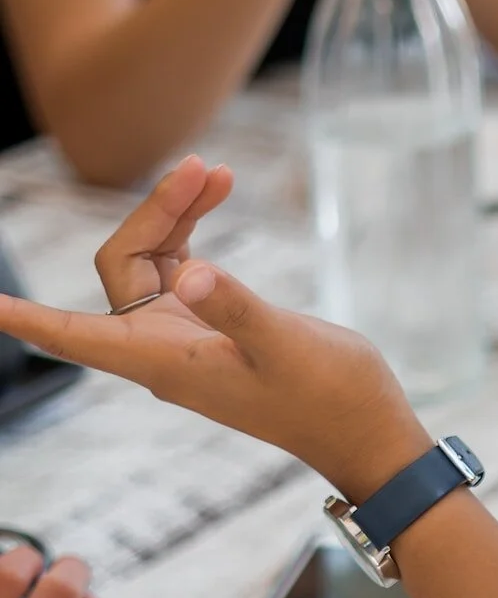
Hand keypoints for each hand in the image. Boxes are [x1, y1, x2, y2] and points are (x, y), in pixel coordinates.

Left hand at [0, 159, 427, 501]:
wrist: (364, 429)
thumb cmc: (328, 396)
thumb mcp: (284, 344)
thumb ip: (235, 307)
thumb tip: (193, 272)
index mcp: (164, 360)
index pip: (70, 334)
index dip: (22, 316)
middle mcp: (162, 349)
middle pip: (122, 265)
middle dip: (154, 209)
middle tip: (207, 168)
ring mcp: (186, 338)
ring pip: (152, 260)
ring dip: (177, 212)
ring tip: (218, 172)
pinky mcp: (213, 328)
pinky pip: (181, 267)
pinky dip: (192, 229)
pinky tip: (218, 198)